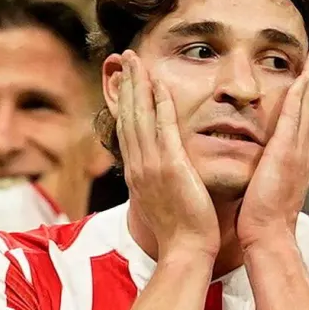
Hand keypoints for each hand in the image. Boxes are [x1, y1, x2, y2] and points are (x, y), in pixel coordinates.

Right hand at [117, 50, 218, 260]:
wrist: (184, 251)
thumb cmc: (181, 232)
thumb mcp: (163, 202)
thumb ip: (160, 183)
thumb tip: (162, 174)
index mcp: (136, 175)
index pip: (126, 131)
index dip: (123, 103)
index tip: (123, 81)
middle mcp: (138, 166)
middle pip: (127, 117)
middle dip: (125, 85)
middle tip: (124, 58)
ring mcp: (151, 166)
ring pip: (139, 117)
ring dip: (137, 85)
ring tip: (135, 60)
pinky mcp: (170, 167)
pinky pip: (163, 128)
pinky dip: (159, 105)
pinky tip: (159, 85)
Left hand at [237, 39, 308, 249]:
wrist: (267, 237)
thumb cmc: (262, 217)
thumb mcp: (267, 184)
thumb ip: (269, 167)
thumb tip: (263, 159)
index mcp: (298, 155)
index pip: (308, 113)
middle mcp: (304, 149)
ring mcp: (299, 151)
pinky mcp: (288, 154)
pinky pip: (297, 118)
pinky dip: (303, 95)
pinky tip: (304, 75)